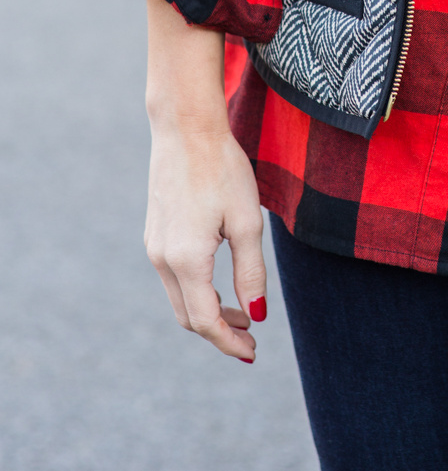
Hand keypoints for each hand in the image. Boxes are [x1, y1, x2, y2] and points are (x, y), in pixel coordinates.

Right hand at [145, 121, 266, 361]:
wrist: (186, 130)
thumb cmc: (222, 169)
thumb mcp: (246, 221)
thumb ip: (251, 272)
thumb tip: (258, 314)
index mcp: (186, 260)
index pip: (206, 321)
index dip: (229, 341)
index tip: (253, 353)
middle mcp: (162, 259)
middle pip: (189, 316)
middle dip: (220, 332)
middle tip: (252, 338)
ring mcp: (154, 247)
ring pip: (180, 298)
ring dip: (209, 312)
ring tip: (243, 313)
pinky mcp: (155, 234)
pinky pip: (173, 278)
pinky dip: (197, 291)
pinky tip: (220, 286)